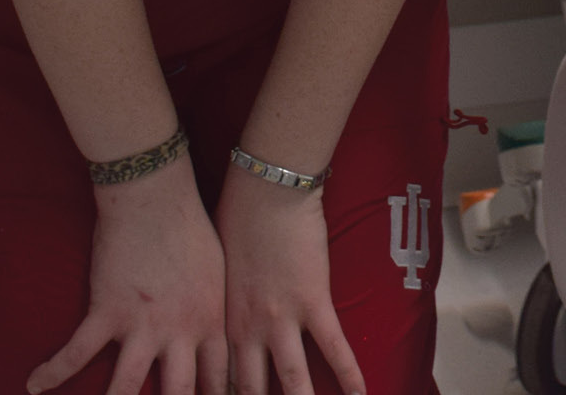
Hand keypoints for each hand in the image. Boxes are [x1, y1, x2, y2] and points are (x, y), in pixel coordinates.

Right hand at [32, 177, 227, 394]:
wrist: (155, 196)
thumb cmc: (191, 227)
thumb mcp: (219, 275)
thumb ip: (217, 309)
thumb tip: (221, 328)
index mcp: (209, 325)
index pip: (218, 382)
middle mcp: (179, 334)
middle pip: (180, 393)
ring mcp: (141, 326)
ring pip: (126, 388)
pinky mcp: (106, 311)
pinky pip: (76, 351)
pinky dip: (53, 372)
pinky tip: (35, 385)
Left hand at [212, 171, 361, 394]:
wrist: (263, 189)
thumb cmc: (234, 221)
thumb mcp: (216, 272)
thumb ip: (222, 306)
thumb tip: (220, 323)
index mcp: (222, 323)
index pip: (224, 380)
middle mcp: (247, 329)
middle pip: (252, 390)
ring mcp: (280, 318)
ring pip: (292, 380)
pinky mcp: (312, 302)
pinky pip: (334, 347)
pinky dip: (349, 375)